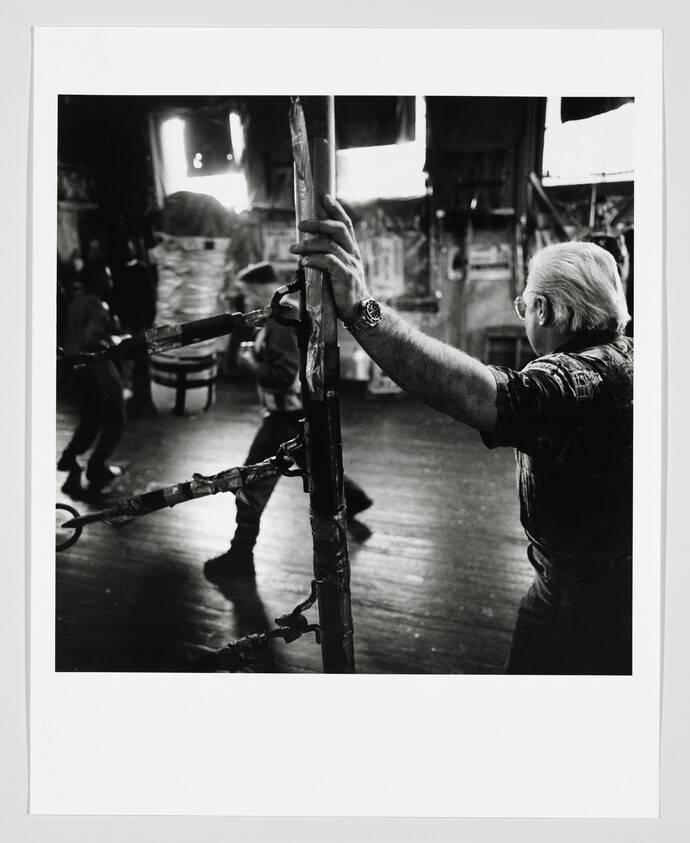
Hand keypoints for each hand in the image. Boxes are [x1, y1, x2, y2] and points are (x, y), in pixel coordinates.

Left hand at [289, 194, 369, 323]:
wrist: (357, 310)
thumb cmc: (343, 290)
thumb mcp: (338, 269)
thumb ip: (328, 257)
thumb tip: (307, 249)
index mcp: (352, 250)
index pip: (346, 224)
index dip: (336, 209)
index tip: (325, 198)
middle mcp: (353, 254)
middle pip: (338, 229)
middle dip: (318, 223)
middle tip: (300, 224)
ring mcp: (350, 264)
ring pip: (329, 246)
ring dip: (308, 245)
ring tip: (293, 249)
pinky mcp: (345, 276)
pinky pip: (328, 262)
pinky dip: (314, 260)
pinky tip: (303, 263)